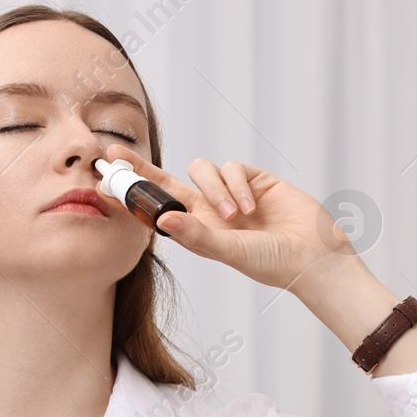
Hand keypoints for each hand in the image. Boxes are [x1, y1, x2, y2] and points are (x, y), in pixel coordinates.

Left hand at [97, 142, 363, 293]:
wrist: (313, 256)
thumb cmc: (271, 263)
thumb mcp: (230, 252)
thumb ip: (197, 235)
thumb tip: (161, 220)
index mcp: (196, 231)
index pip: (155, 210)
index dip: (131, 198)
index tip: (103, 185)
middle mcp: (208, 210)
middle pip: (165, 183)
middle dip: (142, 168)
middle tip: (114, 153)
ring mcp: (230, 193)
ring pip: (202, 170)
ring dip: (215, 188)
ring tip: (236, 215)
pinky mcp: (253, 179)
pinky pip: (232, 167)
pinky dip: (238, 184)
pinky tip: (252, 207)